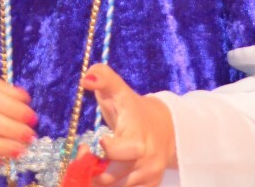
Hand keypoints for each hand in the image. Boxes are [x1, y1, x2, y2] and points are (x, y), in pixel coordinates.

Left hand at [81, 64, 174, 186]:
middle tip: (85, 153)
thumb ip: (103, 78)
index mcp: (138, 137)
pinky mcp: (147, 186)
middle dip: (90, 168)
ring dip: (96, 177)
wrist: (168, 129)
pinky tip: (104, 171)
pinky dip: (108, 185)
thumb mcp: (120, 91)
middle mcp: (144, 161)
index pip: (117, 152)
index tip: (97, 139)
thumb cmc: (135, 109)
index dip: (104, 150)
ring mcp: (147, 176)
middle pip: (109, 178)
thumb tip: (86, 78)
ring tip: (93, 160)